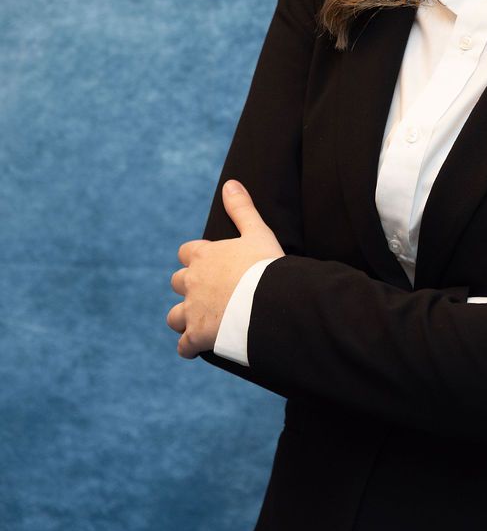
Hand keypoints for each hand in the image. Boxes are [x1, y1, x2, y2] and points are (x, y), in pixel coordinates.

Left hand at [166, 180, 284, 358]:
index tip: (210, 263)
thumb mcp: (257, 232)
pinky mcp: (197, 336)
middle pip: (176, 282)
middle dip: (188, 287)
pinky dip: (190, 346)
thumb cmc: (265, 265)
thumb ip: (242, 208)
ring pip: (174, 316)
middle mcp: (192, 282)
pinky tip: (199, 347)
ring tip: (200, 321)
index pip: (186, 252)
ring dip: (184, 318)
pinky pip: (184, 346)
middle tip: (209, 292)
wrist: (269, 302)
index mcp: (204, 256)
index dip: (196, 258)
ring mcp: (192, 310)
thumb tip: (230, 183)